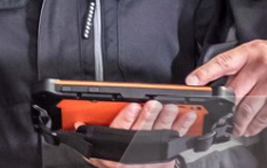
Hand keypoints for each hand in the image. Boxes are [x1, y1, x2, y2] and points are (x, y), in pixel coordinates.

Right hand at [80, 100, 195, 167]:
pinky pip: (176, 140)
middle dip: (149, 116)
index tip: (132, 108)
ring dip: (167, 119)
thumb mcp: (99, 157)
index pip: (119, 132)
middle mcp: (135, 152)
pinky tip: (188, 117)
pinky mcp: (165, 159)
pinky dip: (183, 128)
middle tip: (155, 105)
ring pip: (160, 133)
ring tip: (172, 108)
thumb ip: (92, 139)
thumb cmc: (116, 166)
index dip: (126, 120)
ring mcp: (151, 156)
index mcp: (116, 151)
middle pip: (142, 131)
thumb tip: (77, 125)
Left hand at [186, 40, 266, 136]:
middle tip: (218, 115)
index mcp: (252, 50)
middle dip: (224, 106)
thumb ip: (244, 64)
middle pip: (232, 90)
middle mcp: (261, 64)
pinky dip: (253, 126)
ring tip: (235, 127)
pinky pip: (262, 116)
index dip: (205, 72)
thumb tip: (221, 82)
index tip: (191, 82)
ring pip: (245, 107)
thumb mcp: (264, 52)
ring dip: (238, 122)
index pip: (223, 61)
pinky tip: (250, 129)